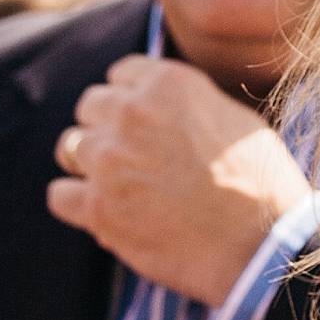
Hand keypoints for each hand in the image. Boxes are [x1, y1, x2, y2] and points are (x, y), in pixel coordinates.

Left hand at [50, 58, 310, 303]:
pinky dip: (76, 202)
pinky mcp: (98, 209)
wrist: (261, 245)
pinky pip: (59, 195)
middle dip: (107, 126)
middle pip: (90, 105)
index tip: (144, 122)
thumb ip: (187, 101)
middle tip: (132, 155)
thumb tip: (162, 103)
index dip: (132, 98)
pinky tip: (103, 211)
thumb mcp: (233, 117)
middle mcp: (130, 113)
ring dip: (88, 162)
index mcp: (166, 83)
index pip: (121, 74)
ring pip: (69, 146)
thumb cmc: (260, 182)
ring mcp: (109, 161)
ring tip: (118, 183)